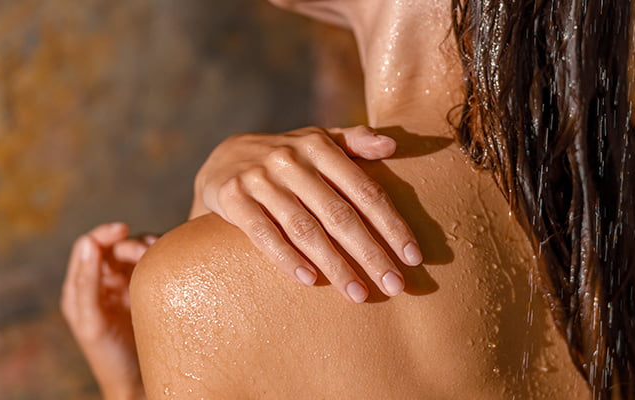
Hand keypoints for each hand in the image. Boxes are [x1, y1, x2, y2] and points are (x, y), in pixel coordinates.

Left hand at [63, 222, 152, 399]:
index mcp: (81, 288)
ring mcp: (127, 288)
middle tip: (145, 251)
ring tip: (157, 255)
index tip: (123, 230)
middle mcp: (103, 284)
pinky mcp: (148, 295)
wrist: (138, 386)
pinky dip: (160, 260)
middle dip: (130, 242)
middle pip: (116, 247)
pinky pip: (154, 269)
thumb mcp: (91, 321)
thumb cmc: (108, 358)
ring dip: (147, 248)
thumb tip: (88, 242)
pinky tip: (168, 264)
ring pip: (137, 254)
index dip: (104, 234)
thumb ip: (85, 283)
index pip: (89, 247)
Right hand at [191, 126, 420, 302]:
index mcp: (319, 146)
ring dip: (335, 265)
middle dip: (370, 253)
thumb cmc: (285, 157)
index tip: (413, 257)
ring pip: (304, 228)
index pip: (364, 190)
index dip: (391, 225)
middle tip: (394, 285)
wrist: (221, 159)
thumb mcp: (318, 141)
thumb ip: (355, 141)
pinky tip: (310, 280)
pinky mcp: (231, 198)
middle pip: (339, 214)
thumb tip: (392, 145)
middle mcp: (290, 160)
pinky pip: (263, 233)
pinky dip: (287, 258)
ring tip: (358, 294)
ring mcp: (259, 179)